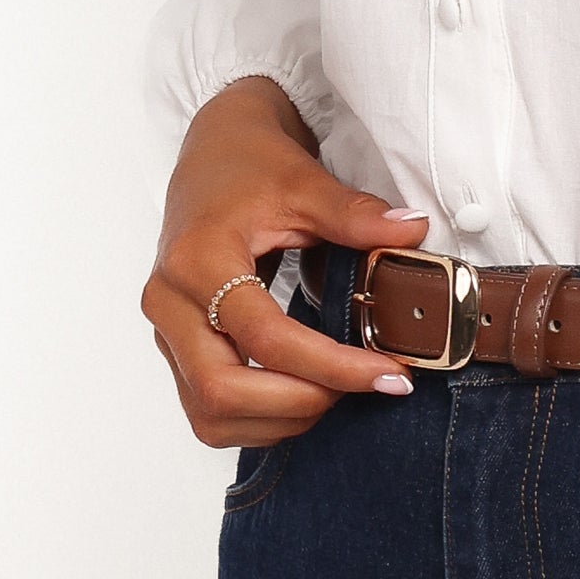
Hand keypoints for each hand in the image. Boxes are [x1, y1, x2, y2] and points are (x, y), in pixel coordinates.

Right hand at [142, 77, 432, 445]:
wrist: (211, 157)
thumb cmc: (250, 167)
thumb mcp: (304, 182)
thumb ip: (355, 214)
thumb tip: (412, 231)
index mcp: (198, 260)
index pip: (264, 336)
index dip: (331, 365)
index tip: (389, 374)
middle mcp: (169, 303)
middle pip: (222, 390)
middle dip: (301, 402)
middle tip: (364, 384)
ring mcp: (167, 331)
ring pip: (209, 415)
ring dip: (279, 420)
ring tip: (336, 392)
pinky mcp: (175, 349)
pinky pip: (206, 413)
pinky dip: (258, 421)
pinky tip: (303, 395)